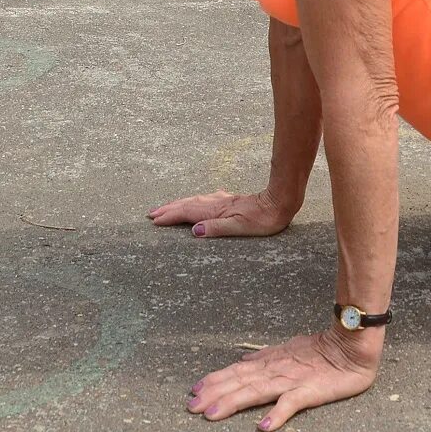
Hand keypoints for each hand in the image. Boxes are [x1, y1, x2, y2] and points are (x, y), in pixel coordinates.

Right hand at [148, 189, 293, 237]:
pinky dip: (191, 203)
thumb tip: (194, 231)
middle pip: (186, 205)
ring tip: (165, 209)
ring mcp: (222, 200)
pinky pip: (202, 201)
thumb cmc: (263, 220)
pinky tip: (194, 204)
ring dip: (178, 205)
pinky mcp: (228, 200)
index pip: (187, 213)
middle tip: (152, 214)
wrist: (279, 203)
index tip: (155, 221)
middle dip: (168, 209)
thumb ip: (217, 228)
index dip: (170, 216)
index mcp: (216, 210)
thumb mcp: (241, 228)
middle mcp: (216, 203)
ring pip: (194, 201)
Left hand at [188, 329, 381, 431]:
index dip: (215, 380)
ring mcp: (292, 380)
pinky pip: (292, 403)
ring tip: (213, 415)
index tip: (194, 391)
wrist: (352, 347)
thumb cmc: (322, 350)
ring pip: (256, 391)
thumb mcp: (287, 349)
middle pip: (239, 382)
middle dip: (214, 394)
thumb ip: (264, 358)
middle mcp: (275, 370)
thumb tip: (240, 362)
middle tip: (191, 407)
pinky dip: (277, 414)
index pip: (236, 371)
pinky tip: (263, 426)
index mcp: (270, 362)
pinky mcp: (310, 391)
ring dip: (233, 402)